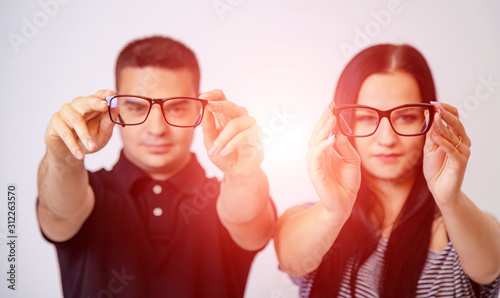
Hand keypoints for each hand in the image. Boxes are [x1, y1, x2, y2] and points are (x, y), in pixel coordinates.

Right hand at [45, 90, 114, 160]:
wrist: (72, 154)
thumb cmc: (90, 140)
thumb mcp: (103, 133)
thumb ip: (109, 121)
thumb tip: (116, 107)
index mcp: (92, 106)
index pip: (98, 95)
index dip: (104, 94)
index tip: (111, 94)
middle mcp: (78, 105)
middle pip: (86, 101)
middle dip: (95, 103)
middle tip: (104, 106)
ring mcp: (66, 112)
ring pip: (76, 120)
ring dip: (85, 135)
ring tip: (93, 148)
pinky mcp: (56, 123)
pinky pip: (65, 132)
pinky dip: (73, 144)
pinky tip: (80, 154)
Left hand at [200, 89, 263, 177]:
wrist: (236, 171)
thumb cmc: (223, 154)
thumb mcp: (209, 140)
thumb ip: (207, 125)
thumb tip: (204, 108)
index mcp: (225, 114)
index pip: (221, 97)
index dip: (213, 95)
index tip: (203, 97)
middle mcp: (238, 116)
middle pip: (231, 105)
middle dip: (219, 105)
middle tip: (208, 106)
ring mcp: (249, 124)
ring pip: (235, 124)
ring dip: (222, 138)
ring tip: (214, 150)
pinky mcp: (257, 134)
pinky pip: (244, 135)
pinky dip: (231, 144)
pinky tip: (224, 152)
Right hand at [306, 103, 360, 220]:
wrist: (344, 204)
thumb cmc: (347, 183)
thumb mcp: (352, 161)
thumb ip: (346, 147)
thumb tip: (340, 132)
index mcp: (325, 151)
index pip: (323, 131)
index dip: (327, 118)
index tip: (333, 105)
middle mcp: (318, 155)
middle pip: (316, 133)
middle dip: (323, 119)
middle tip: (331, 107)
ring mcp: (315, 164)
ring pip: (314, 142)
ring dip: (322, 129)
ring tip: (332, 118)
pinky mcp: (315, 173)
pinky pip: (316, 156)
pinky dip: (322, 146)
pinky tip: (331, 139)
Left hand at [423, 102, 470, 204]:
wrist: (439, 189)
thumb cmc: (436, 168)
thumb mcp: (429, 147)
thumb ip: (430, 133)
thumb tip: (427, 114)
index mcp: (455, 137)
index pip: (454, 118)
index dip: (445, 109)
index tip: (433, 103)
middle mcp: (462, 143)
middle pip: (456, 124)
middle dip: (446, 114)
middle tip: (436, 106)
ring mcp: (462, 152)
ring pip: (454, 135)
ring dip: (443, 126)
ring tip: (434, 118)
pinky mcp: (460, 162)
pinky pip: (452, 150)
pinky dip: (444, 142)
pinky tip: (435, 136)